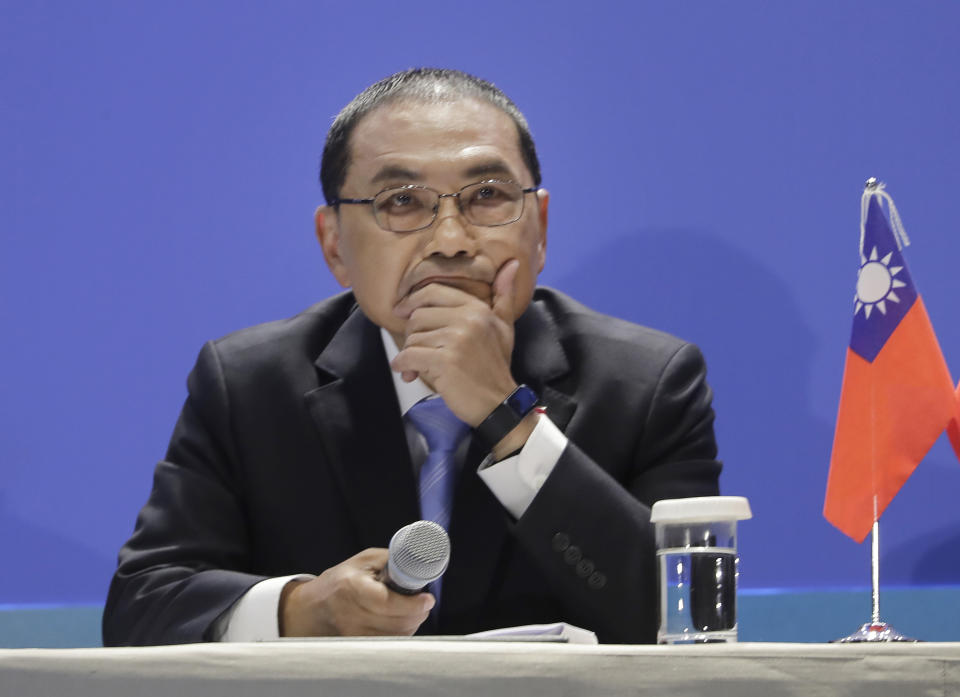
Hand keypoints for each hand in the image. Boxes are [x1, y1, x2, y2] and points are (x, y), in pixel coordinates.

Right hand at [280, 548, 433, 636]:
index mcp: (352, 587)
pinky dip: (401, 632)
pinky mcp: (357, 645)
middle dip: (418, 612)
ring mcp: (352, 633)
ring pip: (397, 635)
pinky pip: (389, 643)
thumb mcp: (365, 561)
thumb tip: (419, 567)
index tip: (427, 599)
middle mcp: (350, 614)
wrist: (314, 607)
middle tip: (424, 602)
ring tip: (411, 609)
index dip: (412, 604)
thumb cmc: (343, 579)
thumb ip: (391, 562)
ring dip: (412, 622)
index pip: (387, 602)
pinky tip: (399, 620)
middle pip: (397, 622)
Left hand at [390, 259, 520, 424]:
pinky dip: (403, 365)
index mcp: (477, 308)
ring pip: (413, 337)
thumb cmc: (495, 366)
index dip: (412, 301)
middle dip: (413, 335)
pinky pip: (410, 356)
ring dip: (409, 354)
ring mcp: (457, 340)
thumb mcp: (504, 327)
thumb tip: (511, 264)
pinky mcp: (445, 361)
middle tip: (417, 350)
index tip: (401, 312)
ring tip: (417, 366)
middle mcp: (468, 319)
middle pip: (418, 315)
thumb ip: (503, 295)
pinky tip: (408, 372)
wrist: (498, 404)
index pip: (433, 292)